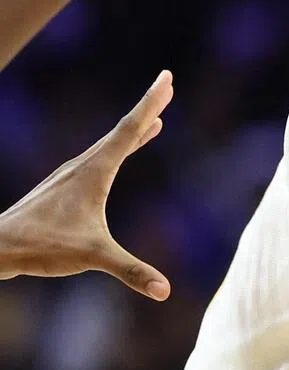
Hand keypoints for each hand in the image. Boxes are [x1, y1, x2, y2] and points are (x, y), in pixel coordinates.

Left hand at [0, 71, 173, 298]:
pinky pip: (100, 158)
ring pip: (110, 145)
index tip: (167, 78)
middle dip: (147, 109)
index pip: (129, 130)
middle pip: (121, 130)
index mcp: (94, 172)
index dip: (151, 103)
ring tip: (154, 123)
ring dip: (134, 130)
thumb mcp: (91, 256)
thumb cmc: (40, 246)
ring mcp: (71, 176)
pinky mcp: (65, 188)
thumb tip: (164, 291)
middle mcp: (83, 166)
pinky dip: (118, 149)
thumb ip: (129, 271)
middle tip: (167, 86)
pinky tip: (117, 158)